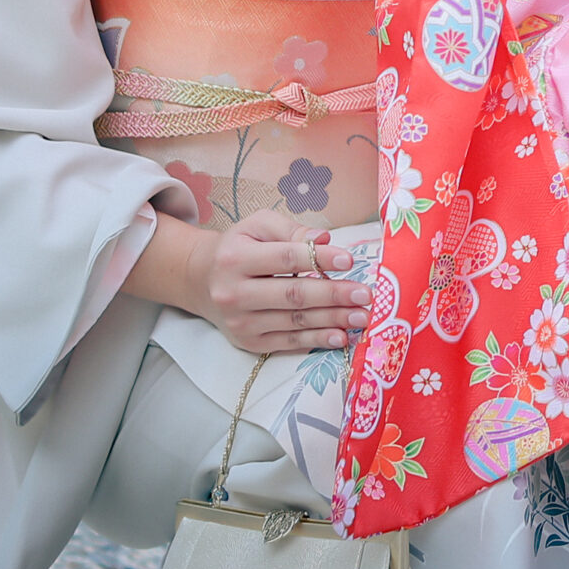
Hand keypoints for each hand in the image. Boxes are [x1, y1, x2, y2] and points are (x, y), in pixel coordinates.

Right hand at [127, 209, 371, 354]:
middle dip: (333, 295)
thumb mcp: (258, 226)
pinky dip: (316, 341)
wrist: (202, 280)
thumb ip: (291, 230)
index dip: (318, 260)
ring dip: (332, 320)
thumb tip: (324, 239)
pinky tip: (340, 336)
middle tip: (365, 294)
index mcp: (236, 258)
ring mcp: (241, 322)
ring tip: (361, 316)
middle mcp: (234, 293)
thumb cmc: (239, 247)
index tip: (349, 260)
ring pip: (294, 321)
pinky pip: (288, 343)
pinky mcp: (248, 342)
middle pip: (292, 294)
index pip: (285, 259)